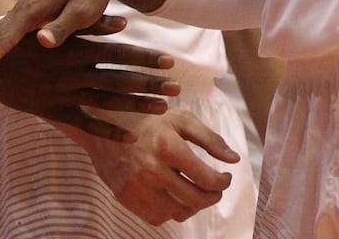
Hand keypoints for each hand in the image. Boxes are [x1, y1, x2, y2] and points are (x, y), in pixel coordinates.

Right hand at [0, 14, 183, 143]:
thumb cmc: (24, 36)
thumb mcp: (56, 24)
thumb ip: (88, 26)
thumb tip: (121, 21)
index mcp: (74, 49)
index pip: (117, 54)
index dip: (144, 58)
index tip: (170, 61)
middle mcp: (71, 73)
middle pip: (118, 80)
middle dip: (148, 84)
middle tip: (177, 88)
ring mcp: (62, 94)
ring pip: (105, 102)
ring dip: (135, 106)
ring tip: (163, 108)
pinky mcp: (53, 110)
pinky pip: (85, 124)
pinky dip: (108, 131)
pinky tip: (130, 136)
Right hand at [76, 106, 238, 224]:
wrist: (104, 124)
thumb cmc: (149, 120)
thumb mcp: (181, 119)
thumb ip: (210, 139)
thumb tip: (234, 160)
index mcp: (168, 146)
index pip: (206, 179)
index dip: (222, 182)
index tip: (225, 178)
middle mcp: (151, 169)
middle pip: (195, 199)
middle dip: (212, 197)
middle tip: (216, 189)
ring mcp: (136, 186)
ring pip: (177, 212)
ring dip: (193, 207)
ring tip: (196, 193)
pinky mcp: (125, 197)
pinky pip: (157, 217)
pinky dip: (170, 212)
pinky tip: (174, 196)